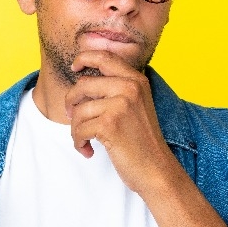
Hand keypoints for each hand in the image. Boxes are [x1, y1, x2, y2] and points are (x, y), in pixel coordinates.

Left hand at [64, 51, 179, 195]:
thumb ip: (118, 89)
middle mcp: (129, 88)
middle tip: (71, 117)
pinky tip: (88, 150)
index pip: (104, 57)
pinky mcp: (110, 124)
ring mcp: (120, 105)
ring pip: (78, 110)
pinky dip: (79, 143)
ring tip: (84, 141)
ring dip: (76, 129)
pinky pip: (79, 129)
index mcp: (136, 80)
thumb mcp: (136, 106)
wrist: (156, 170)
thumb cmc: (142, 142)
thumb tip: (83, 79)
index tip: (74, 67)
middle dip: (71, 103)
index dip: (84, 57)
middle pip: (83, 85)